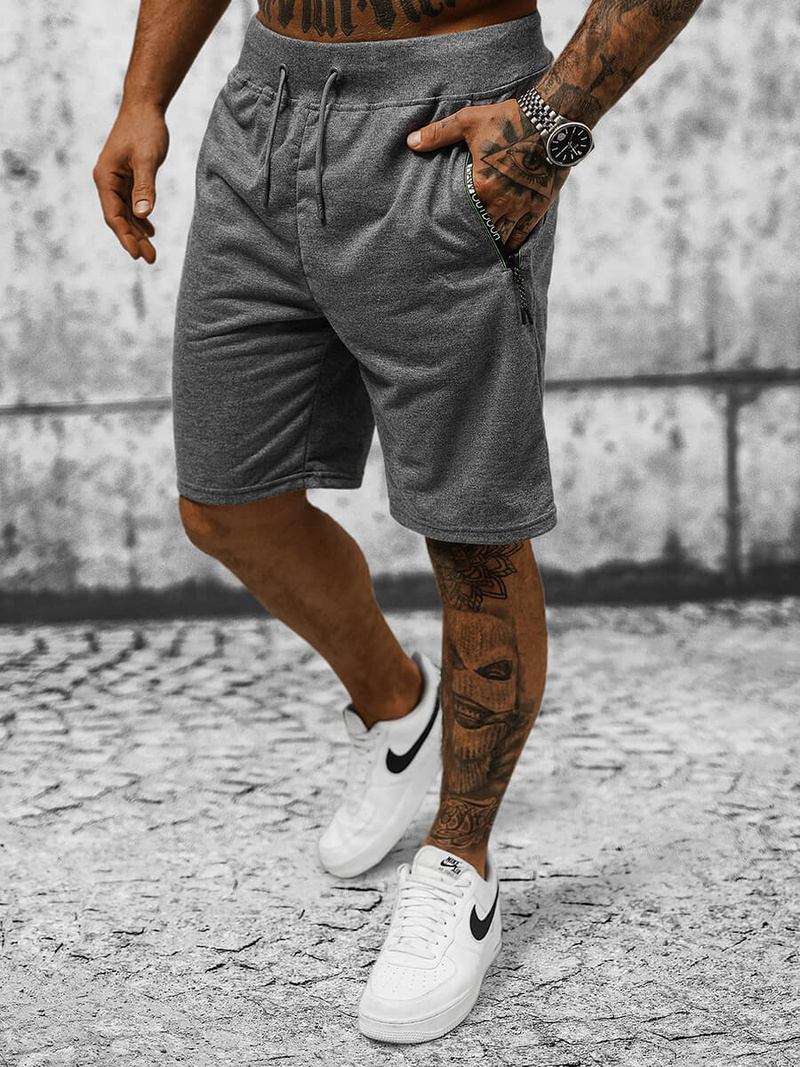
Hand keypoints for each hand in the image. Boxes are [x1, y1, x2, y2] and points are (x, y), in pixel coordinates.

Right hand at [93, 103, 169, 263]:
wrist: (145, 106)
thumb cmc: (144, 129)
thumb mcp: (148, 159)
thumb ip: (145, 187)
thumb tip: (143, 214)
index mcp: (105, 178)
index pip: (113, 215)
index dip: (125, 237)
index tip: (137, 255)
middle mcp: (107, 181)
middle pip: (119, 218)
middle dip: (133, 240)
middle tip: (150, 259)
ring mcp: (116, 180)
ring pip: (126, 213)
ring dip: (138, 232)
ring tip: (152, 252)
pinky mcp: (127, 177)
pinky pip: (131, 204)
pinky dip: (140, 218)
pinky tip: (150, 230)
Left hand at [406, 97, 569, 253]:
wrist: (551, 120)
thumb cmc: (508, 119)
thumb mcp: (469, 122)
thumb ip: (439, 134)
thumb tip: (411, 142)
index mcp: (481, 186)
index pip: (463, 214)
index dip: (455, 224)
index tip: (446, 232)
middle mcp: (501, 202)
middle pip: (482, 229)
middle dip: (473, 237)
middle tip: (461, 247)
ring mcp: (521, 206)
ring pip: (502, 236)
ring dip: (492, 243)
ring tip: (481, 251)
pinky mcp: (538, 206)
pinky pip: (523, 234)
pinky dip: (513, 244)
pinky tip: (506, 250)